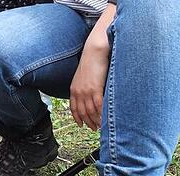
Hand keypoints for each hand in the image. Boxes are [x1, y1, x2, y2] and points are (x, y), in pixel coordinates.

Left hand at [69, 4, 113, 130]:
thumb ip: (86, 87)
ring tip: (101, 126)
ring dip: (96, 120)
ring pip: (90, 111)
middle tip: (95, 128)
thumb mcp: (84, 76)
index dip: (78, 118)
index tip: (82, 125)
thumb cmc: (92, 62)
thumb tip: (91, 96)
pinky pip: (98, 105)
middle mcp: (78, 91)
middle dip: (88, 122)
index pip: (74, 107)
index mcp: (74, 88)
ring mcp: (86, 90)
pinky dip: (101, 114)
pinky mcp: (95, 88)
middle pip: (82, 112)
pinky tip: (105, 119)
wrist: (95, 51)